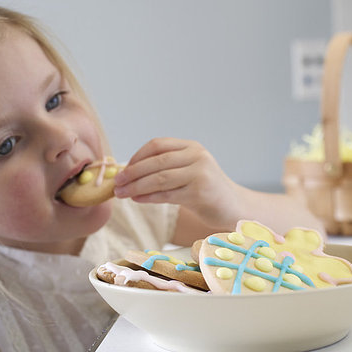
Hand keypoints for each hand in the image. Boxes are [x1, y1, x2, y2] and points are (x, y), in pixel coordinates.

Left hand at [114, 137, 240, 229]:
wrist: (234, 207)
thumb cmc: (206, 191)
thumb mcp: (189, 171)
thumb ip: (166, 167)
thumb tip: (129, 172)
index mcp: (192, 147)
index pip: (158, 145)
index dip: (137, 156)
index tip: (124, 169)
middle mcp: (197, 156)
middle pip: (156, 161)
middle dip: (133, 172)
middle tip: (117, 183)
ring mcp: (199, 174)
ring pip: (159, 178)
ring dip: (137, 186)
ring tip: (122, 193)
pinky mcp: (199, 192)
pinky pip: (166, 194)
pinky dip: (148, 197)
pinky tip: (137, 199)